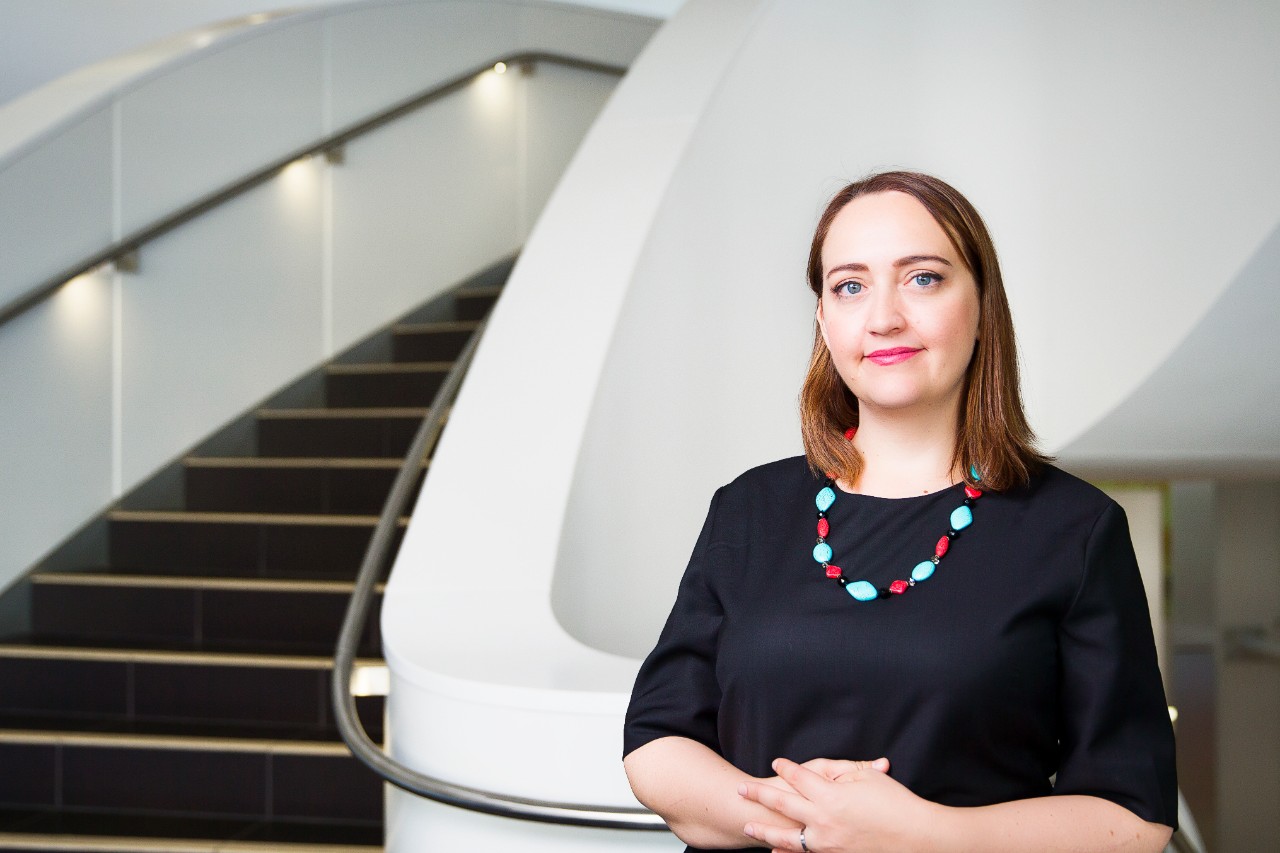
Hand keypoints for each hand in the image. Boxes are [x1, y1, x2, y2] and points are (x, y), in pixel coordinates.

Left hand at [738, 757, 935, 852]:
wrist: (917, 839)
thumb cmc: (896, 804)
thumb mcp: (869, 778)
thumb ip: (845, 771)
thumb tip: (829, 771)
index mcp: (831, 795)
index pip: (800, 778)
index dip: (787, 768)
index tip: (777, 763)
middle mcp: (824, 820)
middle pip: (783, 804)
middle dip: (760, 796)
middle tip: (742, 790)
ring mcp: (828, 844)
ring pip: (788, 838)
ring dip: (765, 832)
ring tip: (749, 827)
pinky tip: (776, 852)